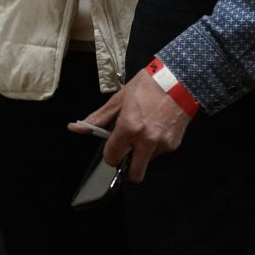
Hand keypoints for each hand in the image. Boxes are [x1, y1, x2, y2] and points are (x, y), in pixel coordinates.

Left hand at [73, 68, 192, 182]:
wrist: (179, 80)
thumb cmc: (146, 86)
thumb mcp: (119, 99)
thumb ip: (98, 118)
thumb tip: (74, 128)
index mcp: (129, 128)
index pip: (113, 157)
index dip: (109, 154)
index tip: (111, 147)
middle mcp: (147, 141)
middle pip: (135, 174)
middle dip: (126, 168)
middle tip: (125, 153)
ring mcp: (163, 144)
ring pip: (147, 163)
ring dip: (141, 155)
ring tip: (142, 133)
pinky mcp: (175, 145)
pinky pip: (159, 153)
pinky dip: (153, 147)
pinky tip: (154, 129)